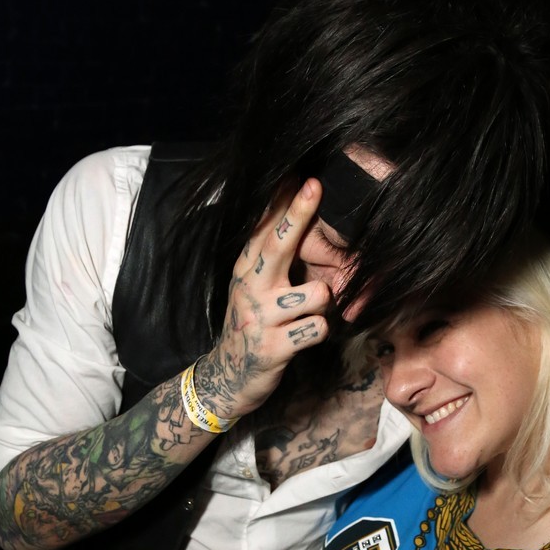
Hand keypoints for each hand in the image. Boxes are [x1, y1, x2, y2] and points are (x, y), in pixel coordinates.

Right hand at [194, 179, 330, 419]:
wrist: (226, 376)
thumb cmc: (250, 324)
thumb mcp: (251, 287)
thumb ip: (268, 256)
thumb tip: (286, 214)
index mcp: (246, 269)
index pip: (265, 229)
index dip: (283, 201)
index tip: (301, 173)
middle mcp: (250, 287)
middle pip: (279, 244)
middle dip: (298, 214)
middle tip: (315, 185)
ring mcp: (260, 317)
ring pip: (317, 293)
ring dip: (323, 303)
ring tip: (308, 314)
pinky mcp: (272, 347)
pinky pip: (318, 328)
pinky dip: (319, 332)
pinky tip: (304, 337)